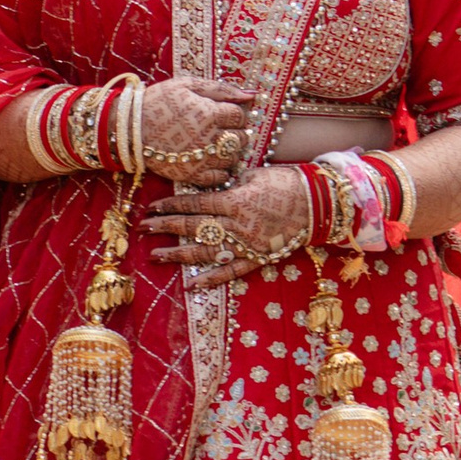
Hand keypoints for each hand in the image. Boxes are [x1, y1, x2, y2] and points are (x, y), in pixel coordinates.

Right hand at [135, 77, 252, 179]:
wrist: (129, 127)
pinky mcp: (191, 175)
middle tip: (222, 129)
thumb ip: (220, 89)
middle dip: (236, 132)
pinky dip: (220, 171)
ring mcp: (201, 159)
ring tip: (216, 145)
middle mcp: (209, 138)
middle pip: (241, 138)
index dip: (235, 114)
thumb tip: (251, 94)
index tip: (224, 114)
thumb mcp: (187, 85)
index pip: (240, 116)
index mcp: (210, 112)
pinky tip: (212, 161)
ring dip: (230, 152)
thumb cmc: (158, 101)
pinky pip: (219, 178)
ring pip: (233, 159)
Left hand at [145, 164, 313, 291]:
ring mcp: (246, 245)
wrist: (317, 204)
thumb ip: (228, 185)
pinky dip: (211, 279)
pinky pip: (230, 272)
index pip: (194, 204)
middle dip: (165, 228)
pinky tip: (191, 285)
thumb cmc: (285, 182)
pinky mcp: (257, 259)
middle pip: (194, 227)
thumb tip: (208, 189)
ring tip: (155, 256)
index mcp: (234, 200)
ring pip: (206, 252)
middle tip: (143, 229)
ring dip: (178, 255)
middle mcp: (236, 225)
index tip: (152, 206)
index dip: (171, 205)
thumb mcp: (253, 175)